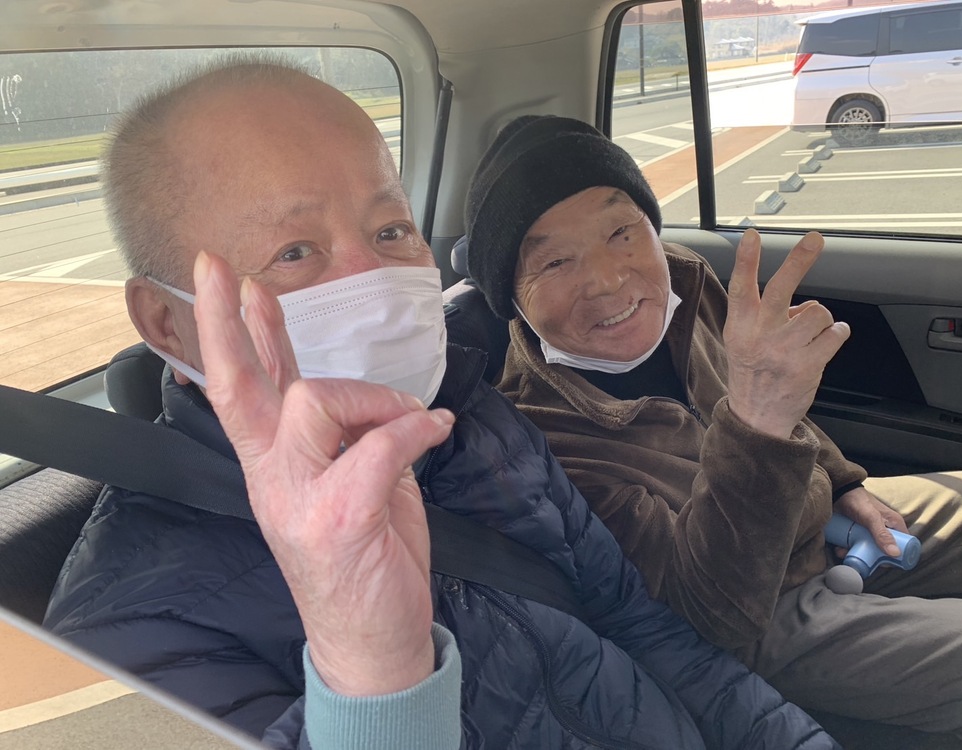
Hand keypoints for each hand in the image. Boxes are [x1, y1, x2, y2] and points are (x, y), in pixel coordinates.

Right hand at [191, 251, 454, 696]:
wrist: (372, 640)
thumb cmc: (366, 557)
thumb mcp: (352, 484)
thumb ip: (349, 434)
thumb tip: (368, 393)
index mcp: (274, 463)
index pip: (241, 387)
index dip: (229, 330)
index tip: (222, 278)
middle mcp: (274, 475)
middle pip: (244, 386)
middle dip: (230, 324)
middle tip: (226, 273)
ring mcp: (299, 498)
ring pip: (317, 401)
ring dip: (377, 398)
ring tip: (412, 419)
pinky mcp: (337, 518)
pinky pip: (379, 445)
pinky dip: (415, 429)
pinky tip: (437, 429)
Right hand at [724, 229, 850, 438]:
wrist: (757, 418)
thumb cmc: (753, 372)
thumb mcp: (742, 341)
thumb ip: (764, 318)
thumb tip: (802, 305)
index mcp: (740, 326)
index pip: (742, 286)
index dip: (747, 259)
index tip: (751, 236)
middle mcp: (760, 335)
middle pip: (782, 288)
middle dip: (800, 259)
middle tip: (815, 238)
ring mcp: (784, 351)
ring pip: (819, 312)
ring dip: (822, 320)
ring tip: (812, 334)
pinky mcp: (807, 365)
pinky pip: (835, 334)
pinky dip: (837, 335)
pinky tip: (825, 344)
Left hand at [833, 486, 909, 557]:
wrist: (838, 492)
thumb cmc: (858, 501)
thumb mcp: (870, 517)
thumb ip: (882, 533)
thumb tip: (895, 553)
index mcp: (895, 525)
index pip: (904, 547)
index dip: (895, 558)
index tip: (881, 563)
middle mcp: (885, 529)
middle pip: (884, 552)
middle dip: (870, 558)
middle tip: (858, 557)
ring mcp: (871, 532)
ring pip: (869, 550)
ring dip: (857, 554)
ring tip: (843, 552)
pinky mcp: (859, 533)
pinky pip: (858, 545)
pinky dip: (850, 550)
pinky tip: (840, 549)